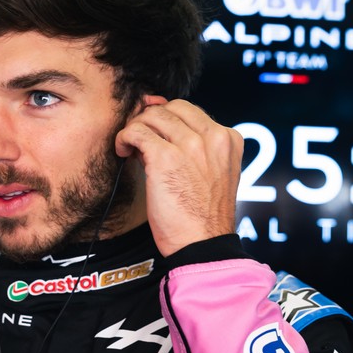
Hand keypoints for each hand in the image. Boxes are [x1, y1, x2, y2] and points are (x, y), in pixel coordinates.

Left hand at [115, 97, 242, 256]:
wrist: (202, 244)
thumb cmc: (203, 216)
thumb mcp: (214, 175)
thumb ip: (198, 149)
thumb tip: (160, 128)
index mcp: (229, 139)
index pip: (191, 111)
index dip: (167, 120)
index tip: (155, 134)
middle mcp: (213, 137)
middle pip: (171, 108)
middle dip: (150, 120)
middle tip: (139, 139)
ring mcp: (191, 145)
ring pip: (152, 116)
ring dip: (135, 129)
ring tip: (130, 148)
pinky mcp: (166, 157)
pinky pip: (136, 132)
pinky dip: (124, 138)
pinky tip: (123, 152)